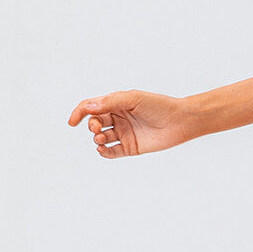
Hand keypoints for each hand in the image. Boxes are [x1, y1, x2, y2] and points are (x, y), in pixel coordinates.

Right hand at [66, 90, 193, 156]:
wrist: (179, 121)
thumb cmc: (158, 105)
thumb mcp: (132, 99)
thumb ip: (109, 102)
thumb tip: (88, 108)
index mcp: (116, 103)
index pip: (92, 107)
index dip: (79, 113)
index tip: (72, 122)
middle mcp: (118, 118)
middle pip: (95, 122)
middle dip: (91, 126)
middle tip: (97, 128)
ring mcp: (123, 133)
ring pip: (101, 138)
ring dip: (97, 139)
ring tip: (102, 138)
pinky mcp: (130, 147)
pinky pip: (111, 152)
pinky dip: (104, 152)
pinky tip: (103, 150)